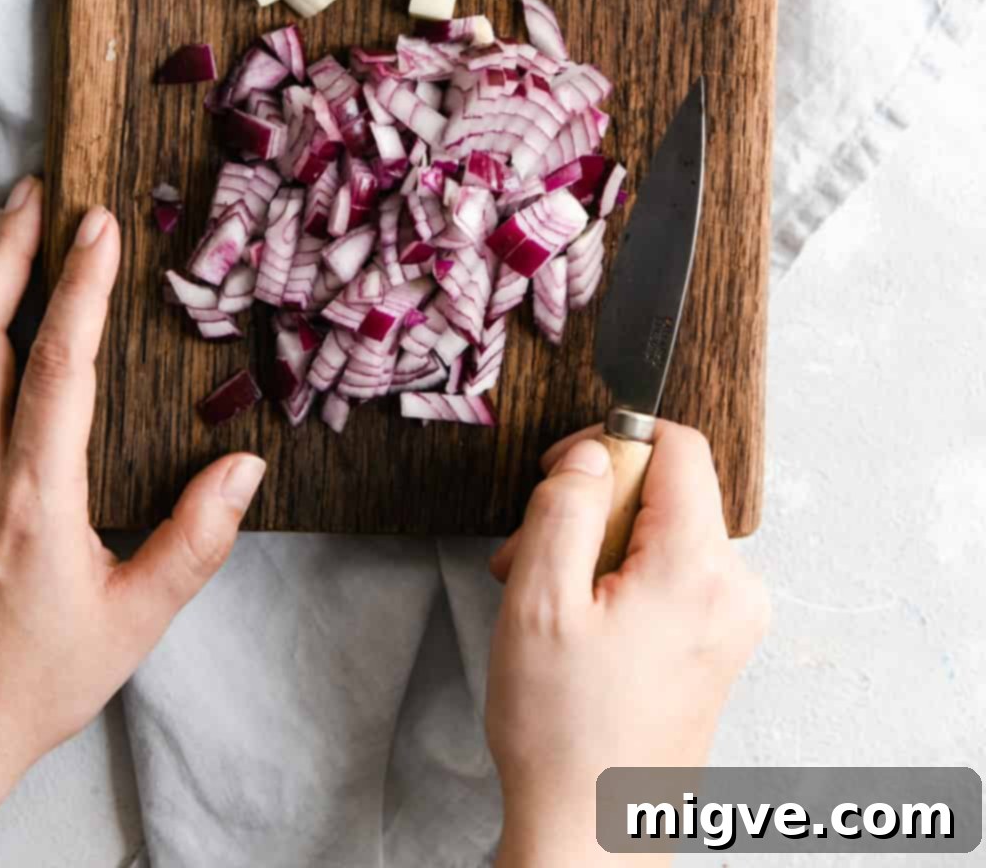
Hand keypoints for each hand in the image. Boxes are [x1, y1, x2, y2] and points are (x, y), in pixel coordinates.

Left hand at [0, 178, 263, 867]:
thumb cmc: (39, 678)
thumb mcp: (136, 620)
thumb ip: (195, 540)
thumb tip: (245, 465)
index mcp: (36, 497)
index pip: (58, 363)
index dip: (82, 285)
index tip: (101, 224)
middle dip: (11, 250)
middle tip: (41, 194)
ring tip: (1, 222)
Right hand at [487, 422, 768, 867]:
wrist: (591, 835)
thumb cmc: (564, 733)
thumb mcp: (540, 599)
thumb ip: (566, 505)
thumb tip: (592, 452)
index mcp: (698, 568)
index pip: (678, 447)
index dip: (612, 442)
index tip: (565, 475)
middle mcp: (734, 589)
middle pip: (666, 491)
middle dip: (593, 507)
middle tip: (535, 553)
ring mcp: (732, 622)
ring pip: (661, 534)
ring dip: (598, 547)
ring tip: (548, 601)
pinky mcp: (719, 646)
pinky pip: (671, 575)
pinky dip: (621, 581)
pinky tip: (578, 622)